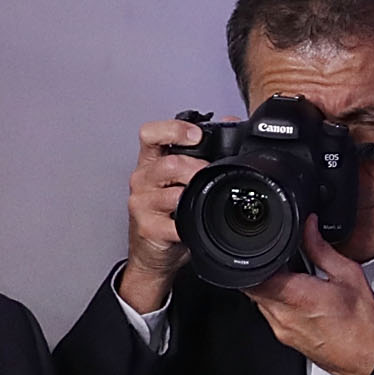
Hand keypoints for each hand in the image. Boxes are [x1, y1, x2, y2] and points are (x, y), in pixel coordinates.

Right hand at [117, 118, 210, 314]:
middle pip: (168, 164)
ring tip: (204, 202)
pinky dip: (190, 226)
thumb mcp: (181, 179)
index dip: (172, 130)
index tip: (195, 135)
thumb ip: (201, 153)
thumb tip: (231, 123)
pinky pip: (175, 224)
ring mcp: (143, 204)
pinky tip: (195, 226)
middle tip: (211, 177)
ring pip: (172, 194)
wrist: (153, 252)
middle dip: (196, 169)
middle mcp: (143, 179)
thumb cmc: (168, 213)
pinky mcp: (148, 228)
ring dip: (194, 197)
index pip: (150, 134)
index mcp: (151, 162)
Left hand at [247, 223, 373, 374]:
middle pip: (252, 285)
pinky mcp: (285, 338)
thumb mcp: (348, 275)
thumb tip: (309, 228)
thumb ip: (322, 249)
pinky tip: (304, 302)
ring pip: (260, 299)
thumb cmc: (364, 327)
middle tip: (290, 265)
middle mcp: (282, 315)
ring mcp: (281, 329)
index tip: (272, 250)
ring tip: (300, 284)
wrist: (370, 361)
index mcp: (296, 296)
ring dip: (272, 287)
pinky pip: (271, 314)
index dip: (257, 257)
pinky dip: (280, 302)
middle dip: (266, 270)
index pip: (254, 272)